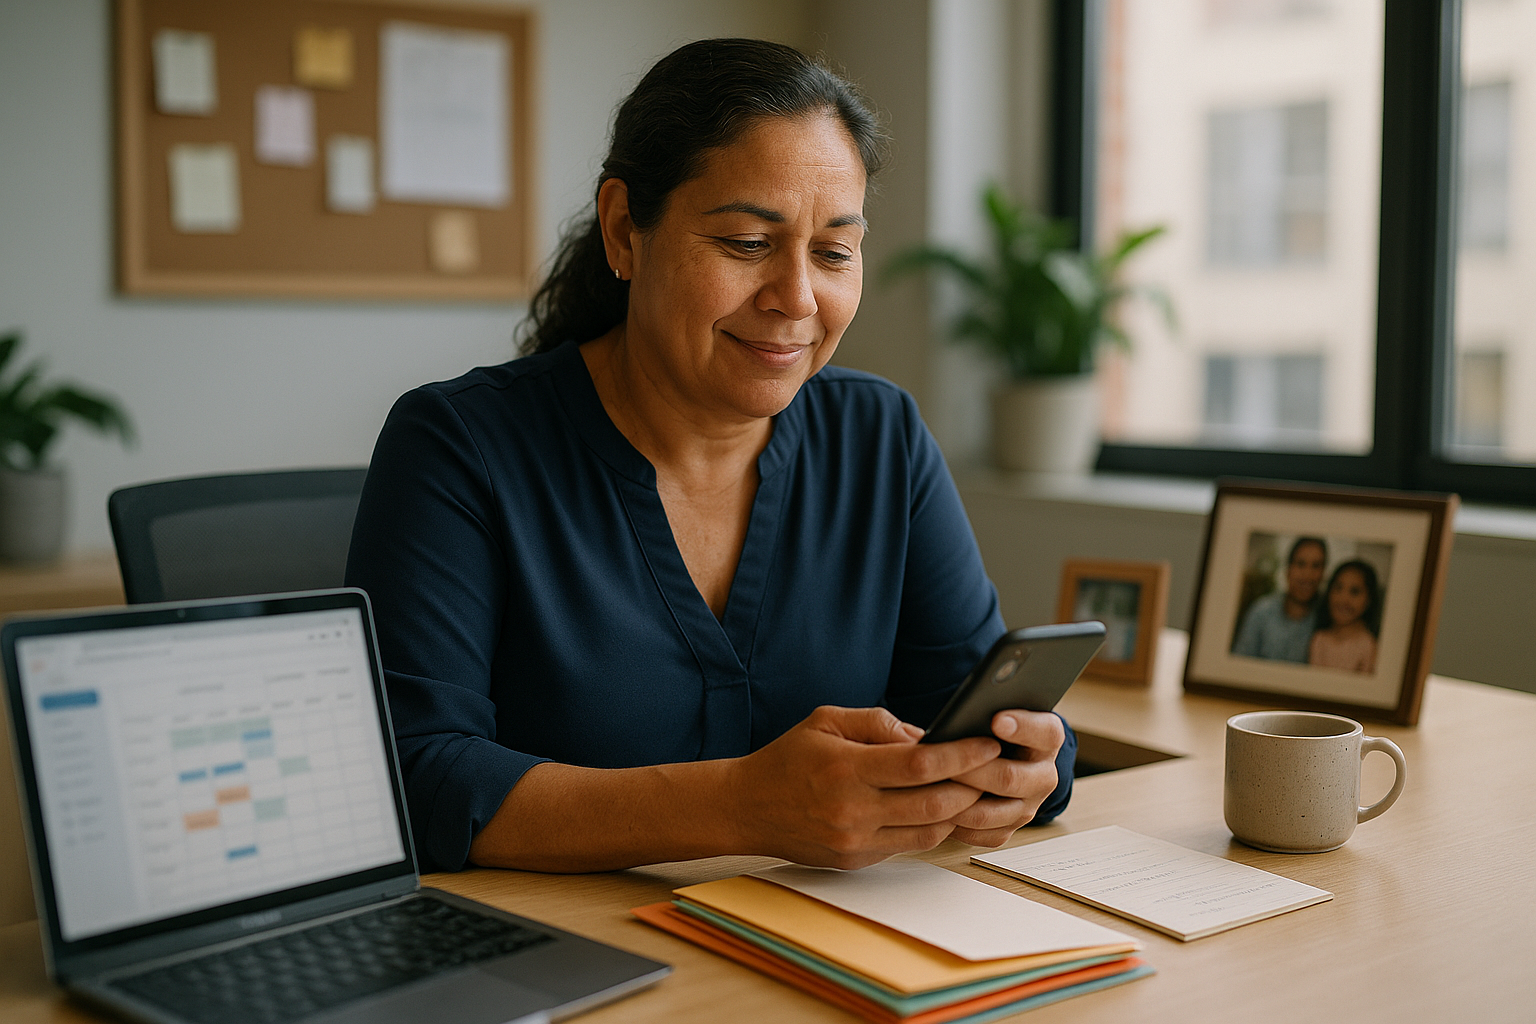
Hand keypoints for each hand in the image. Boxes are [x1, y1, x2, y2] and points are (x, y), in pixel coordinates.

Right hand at [727, 705, 1002, 868]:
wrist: (746, 808)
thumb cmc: (787, 759)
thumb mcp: (826, 721)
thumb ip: (877, 723)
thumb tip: (926, 735)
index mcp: (846, 769)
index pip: (919, 764)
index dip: (960, 754)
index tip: (986, 742)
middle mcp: (853, 810)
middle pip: (934, 803)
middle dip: (972, 786)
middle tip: (993, 767)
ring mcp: (856, 841)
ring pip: (929, 831)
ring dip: (958, 811)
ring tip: (973, 787)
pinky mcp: (857, 859)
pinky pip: (909, 845)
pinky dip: (931, 826)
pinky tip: (940, 807)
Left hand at [944, 710, 1064, 847]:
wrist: (997, 757)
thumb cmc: (988, 728)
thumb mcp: (993, 711)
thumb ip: (980, 710)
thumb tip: (943, 724)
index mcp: (1047, 740)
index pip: (1046, 732)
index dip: (1022, 727)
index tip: (996, 720)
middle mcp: (1043, 776)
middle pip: (1010, 778)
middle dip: (974, 770)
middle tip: (946, 763)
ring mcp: (1028, 807)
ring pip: (991, 812)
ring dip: (959, 801)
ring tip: (932, 788)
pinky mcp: (1008, 829)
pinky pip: (981, 833)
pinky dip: (956, 824)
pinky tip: (934, 810)